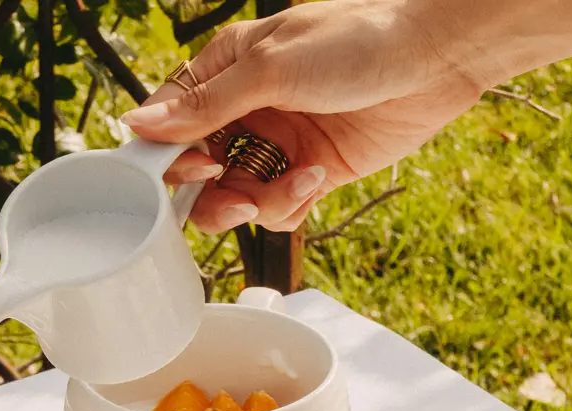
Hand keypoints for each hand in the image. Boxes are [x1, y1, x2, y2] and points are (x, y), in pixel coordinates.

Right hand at [124, 0, 490, 232]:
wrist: (435, 59)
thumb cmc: (357, 41)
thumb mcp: (271, 69)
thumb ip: (204, 105)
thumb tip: (136, 124)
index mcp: (225, 71)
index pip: (170, 123)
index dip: (170, 156)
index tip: (197, 168)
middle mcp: (246, 109)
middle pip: (198, 172)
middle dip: (213, 194)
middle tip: (238, 195)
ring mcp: (278, 143)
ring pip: (237, 197)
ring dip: (261, 202)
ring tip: (296, 182)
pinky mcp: (311, 172)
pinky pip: (278, 208)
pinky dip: (291, 205)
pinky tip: (318, 178)